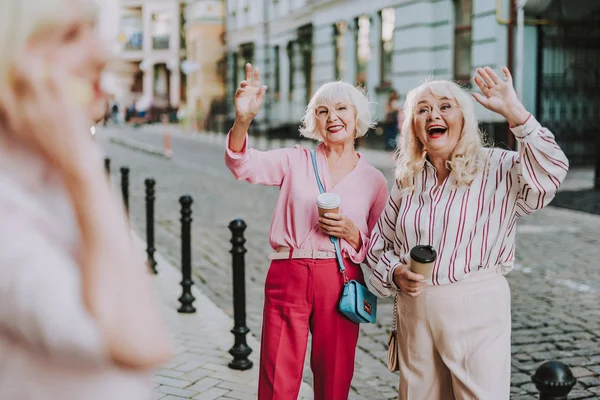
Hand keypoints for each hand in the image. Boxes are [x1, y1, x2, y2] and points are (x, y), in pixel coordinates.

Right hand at [0, 51, 95, 177]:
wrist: (76, 166)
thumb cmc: (59, 155)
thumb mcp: (32, 140)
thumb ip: (26, 122)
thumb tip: (25, 109)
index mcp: (17, 121)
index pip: (2, 94)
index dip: (6, 82)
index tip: (12, 76)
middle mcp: (26, 110)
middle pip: (17, 76)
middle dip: (19, 60)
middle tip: (26, 54)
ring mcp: (44, 106)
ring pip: (34, 71)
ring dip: (36, 59)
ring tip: (42, 54)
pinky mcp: (63, 103)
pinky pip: (59, 77)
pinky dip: (59, 69)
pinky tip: (63, 68)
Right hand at [234, 63, 266, 122]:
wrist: (246, 116)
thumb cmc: (253, 110)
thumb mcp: (259, 101)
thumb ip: (261, 94)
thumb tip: (264, 86)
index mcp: (255, 90)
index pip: (256, 81)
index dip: (256, 75)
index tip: (257, 68)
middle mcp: (249, 89)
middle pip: (249, 78)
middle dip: (248, 71)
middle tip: (248, 64)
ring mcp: (243, 92)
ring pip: (243, 83)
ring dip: (244, 82)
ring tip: (245, 82)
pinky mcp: (238, 95)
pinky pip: (239, 90)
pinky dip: (241, 89)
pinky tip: (243, 90)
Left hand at [318, 213, 361, 249]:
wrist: (352, 232)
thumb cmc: (348, 223)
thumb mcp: (345, 217)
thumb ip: (338, 215)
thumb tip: (329, 211)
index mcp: (344, 219)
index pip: (336, 217)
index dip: (330, 215)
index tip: (324, 214)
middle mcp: (342, 225)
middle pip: (331, 223)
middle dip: (323, 220)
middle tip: (319, 218)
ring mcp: (339, 230)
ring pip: (329, 228)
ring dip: (322, 225)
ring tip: (319, 222)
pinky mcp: (337, 235)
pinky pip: (329, 232)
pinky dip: (324, 230)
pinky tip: (321, 227)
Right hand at [393, 265, 426, 296]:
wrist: (395, 274)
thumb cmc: (403, 269)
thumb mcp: (408, 266)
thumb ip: (415, 267)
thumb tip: (424, 268)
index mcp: (402, 272)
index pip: (409, 276)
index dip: (417, 277)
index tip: (423, 276)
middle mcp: (402, 281)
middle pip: (413, 284)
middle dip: (422, 283)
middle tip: (425, 280)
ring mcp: (403, 287)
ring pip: (414, 290)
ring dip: (421, 287)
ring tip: (424, 284)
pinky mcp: (404, 291)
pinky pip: (412, 294)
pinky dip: (418, 293)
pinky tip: (420, 289)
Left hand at [472, 66, 529, 126]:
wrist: (509, 107)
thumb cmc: (498, 107)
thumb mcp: (486, 103)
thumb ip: (479, 98)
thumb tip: (472, 94)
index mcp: (489, 94)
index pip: (482, 86)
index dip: (478, 82)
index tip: (474, 76)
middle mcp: (495, 89)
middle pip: (487, 80)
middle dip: (483, 75)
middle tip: (478, 69)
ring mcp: (501, 87)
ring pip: (495, 77)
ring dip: (491, 72)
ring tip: (485, 67)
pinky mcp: (508, 85)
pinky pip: (508, 77)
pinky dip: (506, 72)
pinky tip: (503, 67)